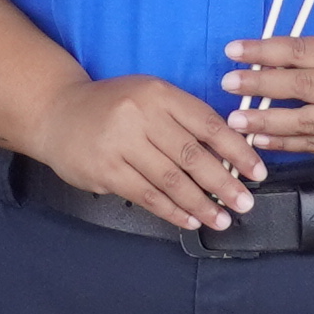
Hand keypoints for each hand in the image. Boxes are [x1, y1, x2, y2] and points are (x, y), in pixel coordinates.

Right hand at [25, 73, 262, 232]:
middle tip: (245, 202)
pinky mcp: (105, 170)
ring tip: (222, 219)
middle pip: (192, 155)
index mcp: (159, 94)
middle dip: (224, 183)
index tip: (256, 171)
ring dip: (201, 204)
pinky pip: (147, 195)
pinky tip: (189, 220)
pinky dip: (172, 211)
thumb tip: (228, 155)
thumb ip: (184, 120)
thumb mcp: (149, 97)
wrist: (57, 113)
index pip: (208, 124)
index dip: (237, 151)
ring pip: (171, 180)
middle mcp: (139, 115)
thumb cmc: (112, 107)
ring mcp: (119, 144)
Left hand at [221, 30, 313, 165]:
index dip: (265, 51)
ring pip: (308, 124)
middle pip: (302, 88)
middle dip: (259, 86)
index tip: (234, 51)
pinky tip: (264, 141)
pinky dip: (289, 145)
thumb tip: (275, 59)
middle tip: (227, 84)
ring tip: (236, 120)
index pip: (304, 52)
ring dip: (267, 122)